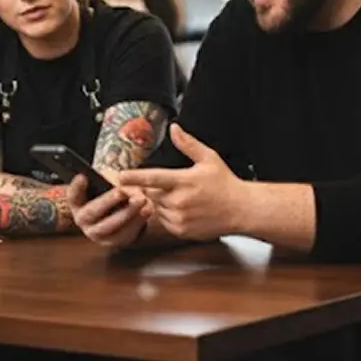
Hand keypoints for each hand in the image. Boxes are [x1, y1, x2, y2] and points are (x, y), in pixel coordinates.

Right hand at [67, 176, 151, 248]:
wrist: (123, 208)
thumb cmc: (112, 191)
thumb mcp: (109, 181)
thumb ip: (112, 181)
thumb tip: (124, 187)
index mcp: (78, 204)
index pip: (72, 196)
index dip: (77, 187)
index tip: (83, 176)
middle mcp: (84, 222)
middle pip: (92, 212)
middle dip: (108, 201)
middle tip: (122, 191)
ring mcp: (97, 235)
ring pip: (110, 227)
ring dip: (127, 213)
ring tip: (141, 200)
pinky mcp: (114, 242)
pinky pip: (125, 235)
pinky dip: (138, 222)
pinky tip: (147, 211)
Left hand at [116, 124, 247, 240]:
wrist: (241, 210)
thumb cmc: (225, 184)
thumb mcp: (209, 159)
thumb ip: (188, 144)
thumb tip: (175, 129)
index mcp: (184, 181)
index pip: (152, 178)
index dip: (134, 177)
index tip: (120, 176)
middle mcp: (179, 201)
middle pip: (151, 193)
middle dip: (154, 188)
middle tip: (171, 185)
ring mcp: (179, 218)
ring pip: (156, 208)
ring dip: (161, 202)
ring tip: (182, 197)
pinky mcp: (181, 231)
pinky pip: (163, 221)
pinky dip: (167, 215)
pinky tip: (184, 209)